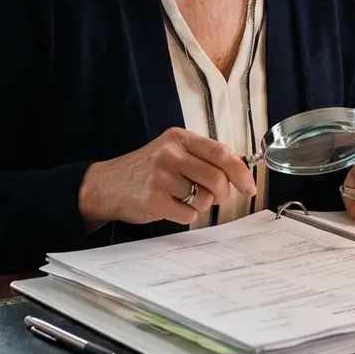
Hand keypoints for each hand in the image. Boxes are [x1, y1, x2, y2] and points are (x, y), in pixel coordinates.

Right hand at [79, 128, 257, 228]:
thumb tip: (238, 170)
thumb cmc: (146, 170)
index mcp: (179, 138)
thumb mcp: (171, 151)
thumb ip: (201, 156)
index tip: (248, 187)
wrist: (106, 185)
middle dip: (221, 193)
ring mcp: (161, 176)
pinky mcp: (154, 199)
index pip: (220, 153)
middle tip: (212, 197)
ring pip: (204, 199)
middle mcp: (170, 154)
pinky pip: (188, 214)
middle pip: (217, 179)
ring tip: (181, 197)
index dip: (240, 172)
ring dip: (199, 204)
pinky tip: (169, 206)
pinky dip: (184, 215)